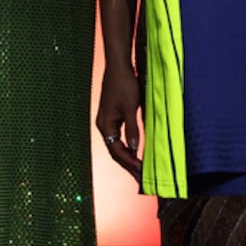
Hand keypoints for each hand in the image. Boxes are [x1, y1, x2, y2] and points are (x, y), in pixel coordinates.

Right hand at [95, 64, 142, 182]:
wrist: (118, 66)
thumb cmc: (124, 85)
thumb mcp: (130, 107)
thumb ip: (132, 128)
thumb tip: (134, 148)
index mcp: (105, 125)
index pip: (117, 151)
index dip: (130, 163)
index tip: (141, 173)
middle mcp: (104, 125)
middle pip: (116, 151)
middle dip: (128, 165)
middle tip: (141, 178)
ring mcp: (108, 121)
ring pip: (117, 144)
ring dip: (128, 157)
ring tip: (139, 169)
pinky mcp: (113, 115)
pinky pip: (120, 136)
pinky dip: (128, 145)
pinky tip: (135, 150)